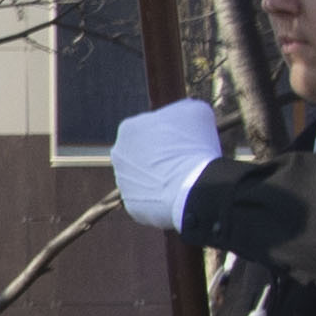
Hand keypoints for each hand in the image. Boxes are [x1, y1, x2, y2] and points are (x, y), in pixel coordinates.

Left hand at [108, 96, 224, 232]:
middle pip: (142, 154)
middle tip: (183, 162)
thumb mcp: (196, 112)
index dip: (169, 135)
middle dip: (159, 157)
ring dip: (159, 178)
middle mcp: (119, 155)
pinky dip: (161, 199)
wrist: (194, 188)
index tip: (184, 142)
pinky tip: (177, 196)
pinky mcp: (132, 206)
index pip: (148, 129)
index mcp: (129, 128)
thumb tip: (183, 114)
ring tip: (181, 181)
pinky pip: (148, 201)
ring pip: (144, 178)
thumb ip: (182, 110)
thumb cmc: (195, 145)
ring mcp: (123, 183)